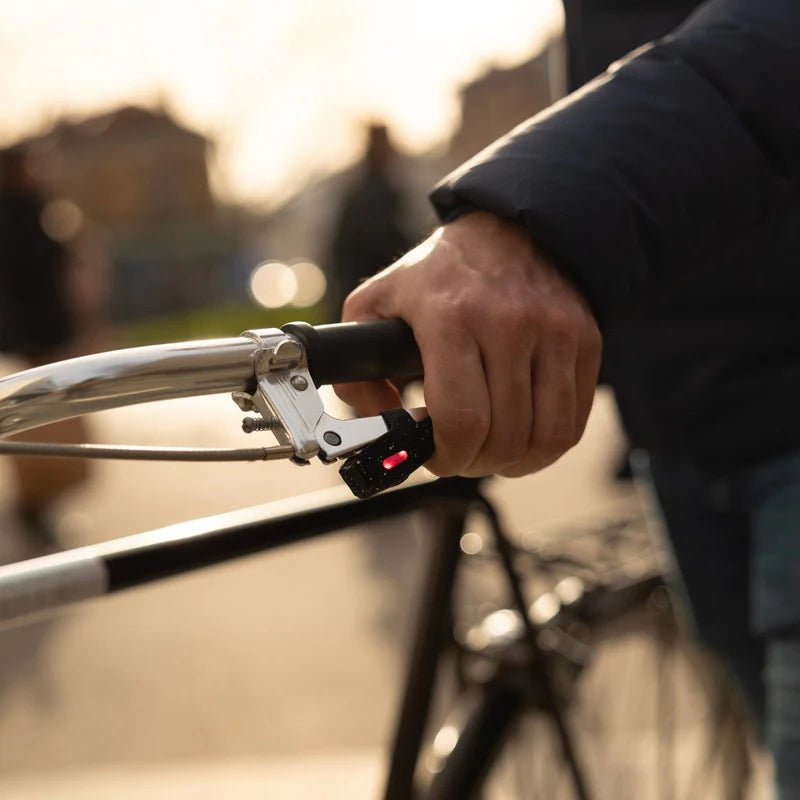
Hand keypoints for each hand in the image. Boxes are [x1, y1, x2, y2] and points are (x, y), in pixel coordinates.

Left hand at [336, 212, 601, 477]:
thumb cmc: (438, 273)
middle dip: (477, 463)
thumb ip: (358, 372)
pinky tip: (523, 437)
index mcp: (451, 316)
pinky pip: (573, 421)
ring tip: (493, 453)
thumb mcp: (375, 305)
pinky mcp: (585, 340)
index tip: (436, 456)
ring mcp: (554, 331)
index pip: (460, 419)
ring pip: (546, 437)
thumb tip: (383, 429)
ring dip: (516, 463)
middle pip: (504, 436)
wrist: (508, 226)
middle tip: (461, 456)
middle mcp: (509, 323)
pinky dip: (547, 445)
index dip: (447, 456)